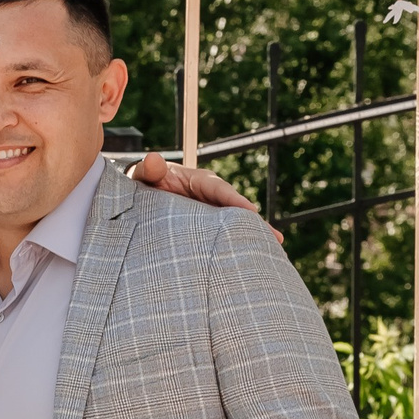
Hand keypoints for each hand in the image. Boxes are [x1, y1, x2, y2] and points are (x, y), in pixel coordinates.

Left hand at [132, 148, 280, 238]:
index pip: (219, 189)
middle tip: (275, 238)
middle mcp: (211, 195)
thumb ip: (149, 169)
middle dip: (254, 223)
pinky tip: (257, 258)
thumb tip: (152, 160)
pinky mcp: (210, 226)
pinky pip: (226, 234)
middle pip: (236, 208)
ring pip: (236, 224)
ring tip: (275, 250)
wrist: (143, 193)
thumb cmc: (146, 181)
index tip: (250, 211)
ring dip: (254, 236)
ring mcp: (212, 212)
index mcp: (199, 180)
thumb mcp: (145, 174)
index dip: (234, 200)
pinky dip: (239, 244)